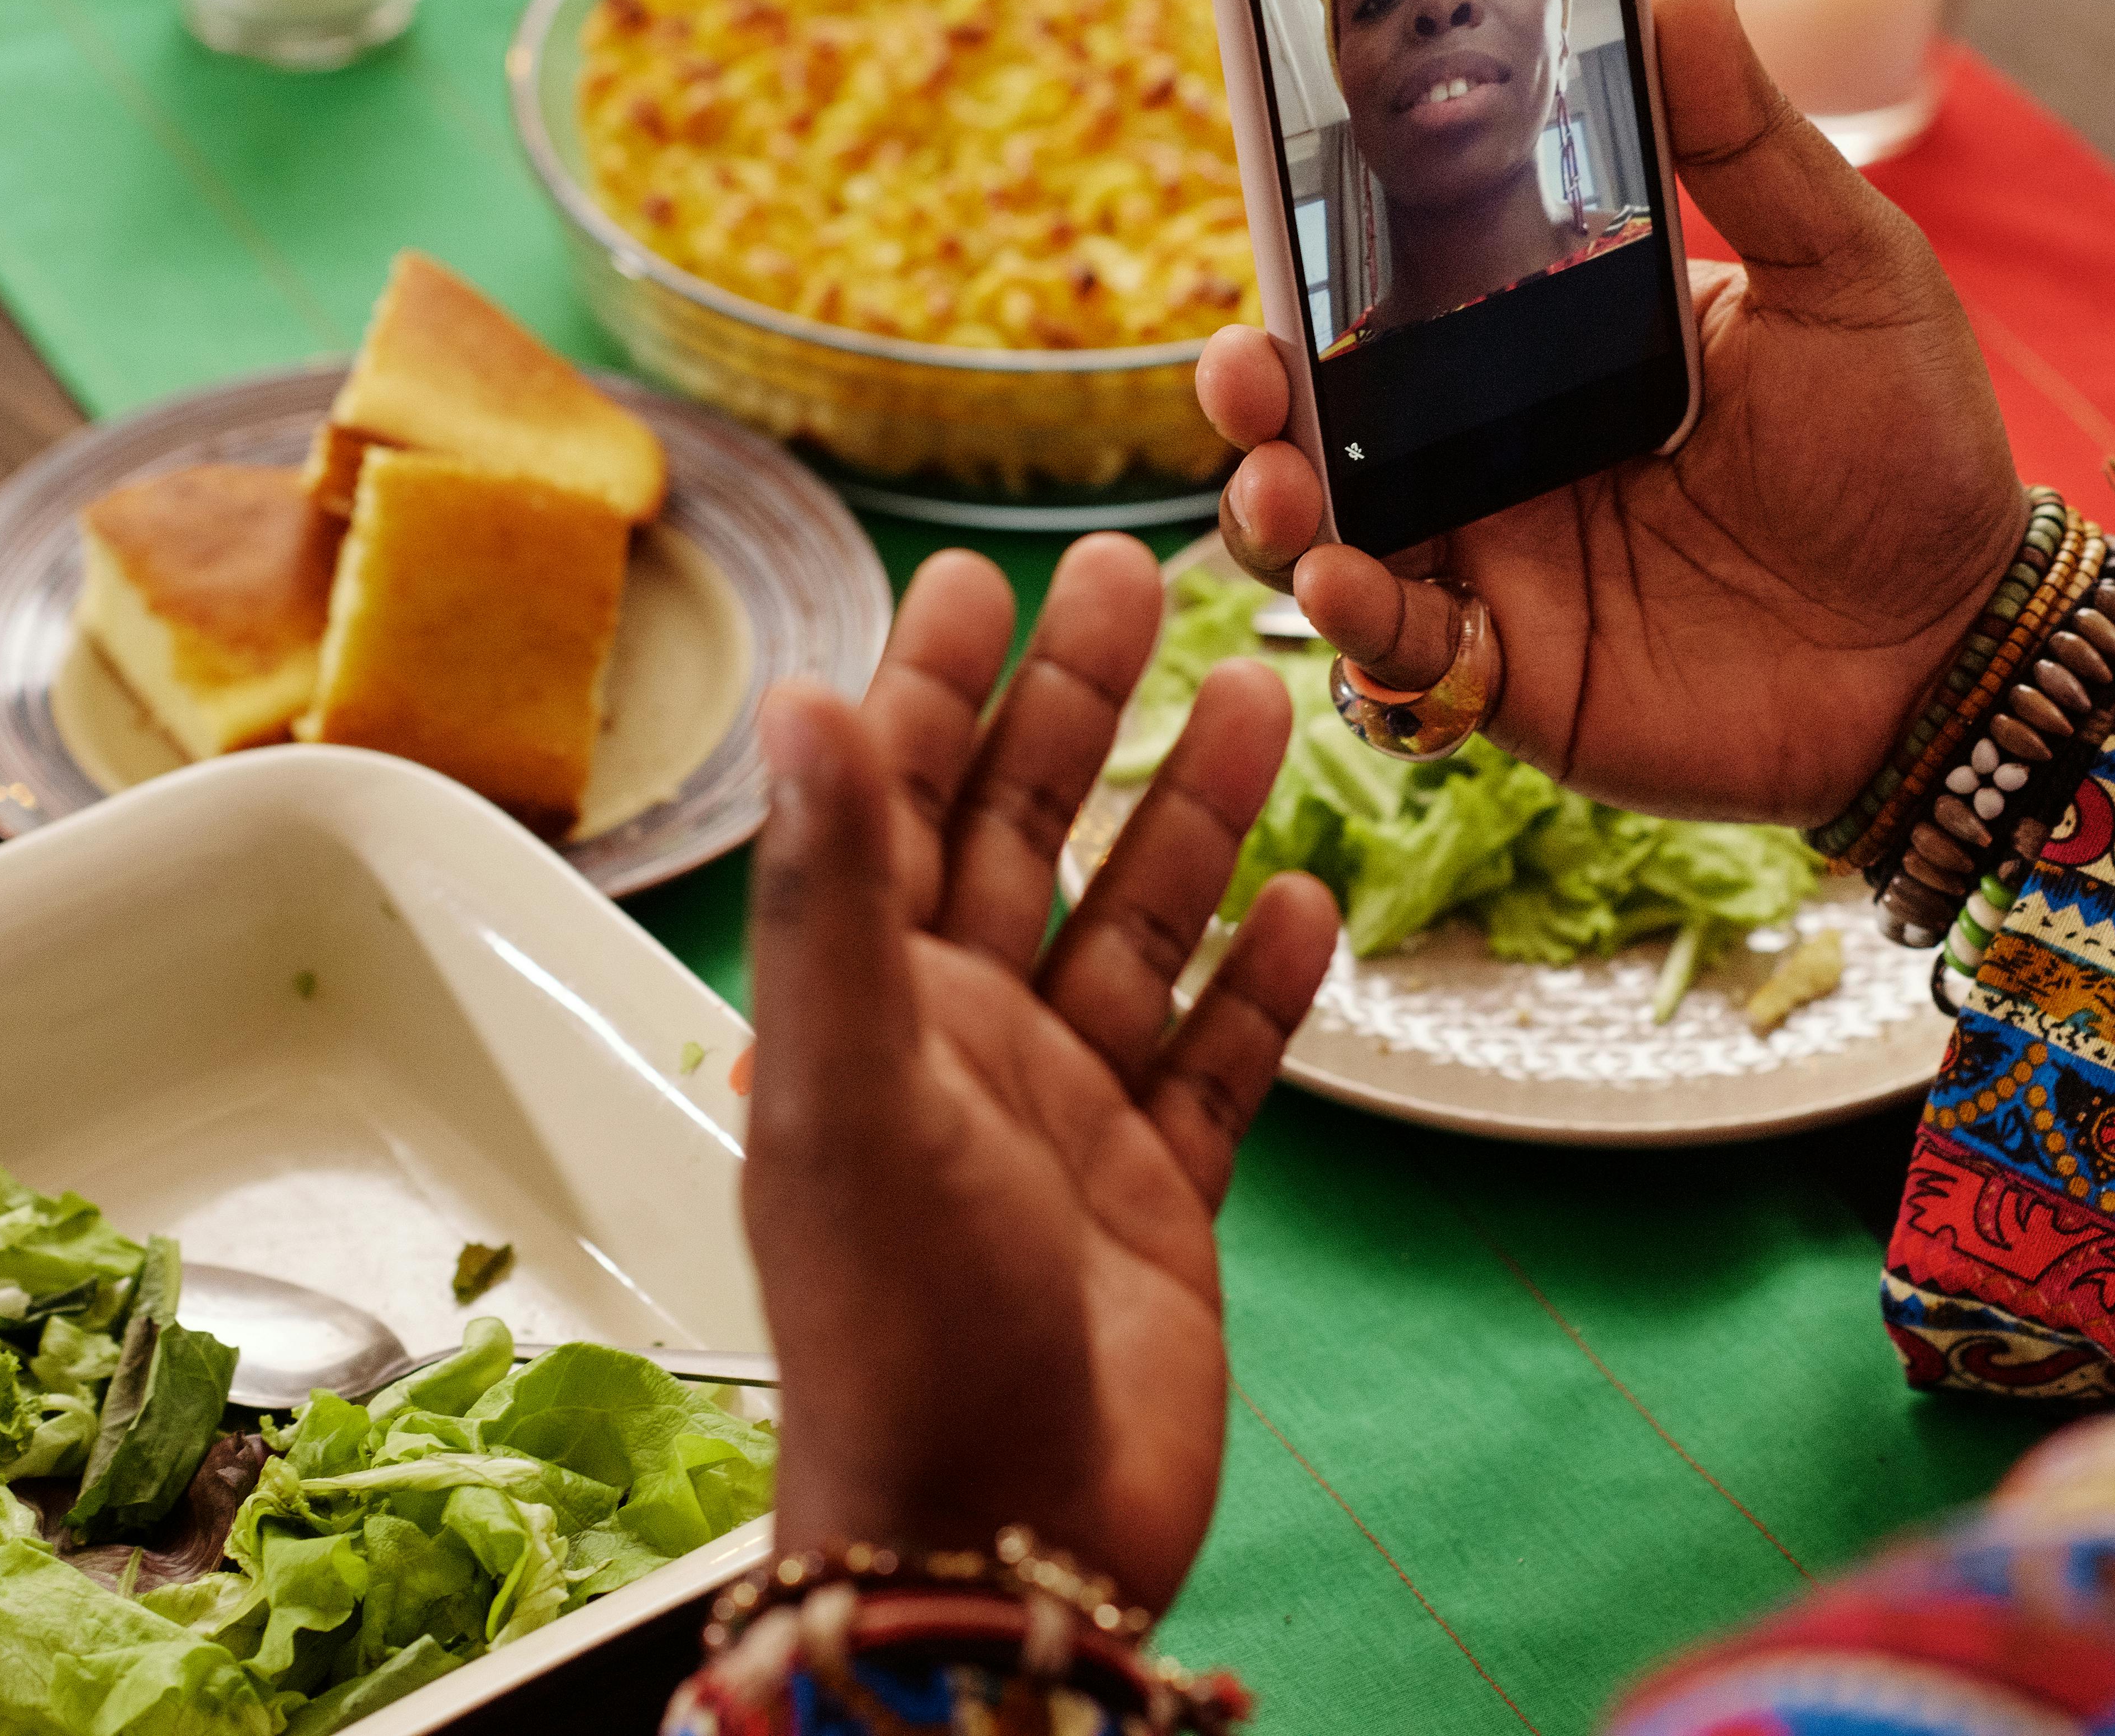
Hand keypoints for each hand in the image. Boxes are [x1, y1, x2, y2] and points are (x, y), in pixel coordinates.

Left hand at [739, 534, 1339, 1612]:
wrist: (1003, 1539)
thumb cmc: (902, 1330)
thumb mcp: (852, 1090)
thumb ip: (834, 896)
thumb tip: (803, 703)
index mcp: (870, 1013)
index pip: (894, 805)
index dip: (928, 684)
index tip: (973, 574)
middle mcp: (962, 1048)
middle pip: (1026, 835)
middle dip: (1077, 708)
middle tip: (1136, 581)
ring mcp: (1064, 1119)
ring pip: (1138, 928)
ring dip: (1193, 816)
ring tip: (1262, 698)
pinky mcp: (1156, 1196)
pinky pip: (1219, 1061)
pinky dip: (1261, 984)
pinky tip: (1311, 901)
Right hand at [1199, 0, 2024, 826]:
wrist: (1959, 641)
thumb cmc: (1913, 450)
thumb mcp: (1846, 271)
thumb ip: (1748, 143)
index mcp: (1560, 340)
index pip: (1413, 284)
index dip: (1328, 252)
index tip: (1276, 197)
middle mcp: (1506, 448)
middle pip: (1338, 408)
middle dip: (1261, 385)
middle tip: (1246, 361)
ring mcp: (1501, 563)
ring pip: (1335, 528)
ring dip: (1278, 502)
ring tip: (1279, 479)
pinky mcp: (1515, 671)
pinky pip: (1397, 646)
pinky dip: (1356, 618)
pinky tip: (1347, 581)